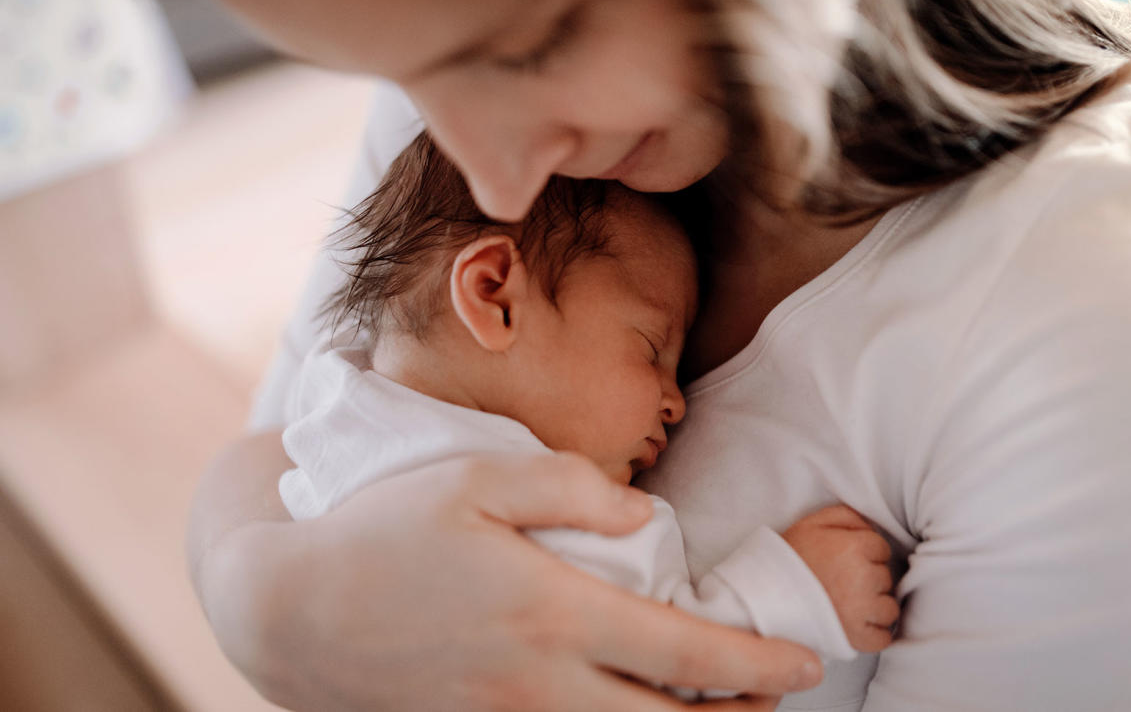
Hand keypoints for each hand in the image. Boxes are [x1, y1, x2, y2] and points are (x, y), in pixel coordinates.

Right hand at [191, 437, 823, 710]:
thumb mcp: (474, 478)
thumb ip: (569, 487)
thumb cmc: (384, 527)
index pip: (681, 654)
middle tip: (777, 697)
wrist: (288, 608)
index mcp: (550, 611)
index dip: (753, 665)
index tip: (803, 665)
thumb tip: (646, 517)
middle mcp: (537, 683)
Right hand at [782, 504, 898, 653]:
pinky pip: (883, 637)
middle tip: (842, 581)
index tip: (845, 559)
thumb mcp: (811, 524)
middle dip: (869, 578)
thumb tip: (871, 525)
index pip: (882, 548)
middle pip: (886, 577)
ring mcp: (862, 610)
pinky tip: (853, 624)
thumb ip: (846, 515)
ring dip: (874, 607)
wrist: (763, 597)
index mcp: (853, 547)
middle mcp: (862, 577)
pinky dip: (872, 633)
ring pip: (889, 608)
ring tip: (847, 603)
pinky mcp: (858, 638)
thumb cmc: (787, 558)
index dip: (864, 552)